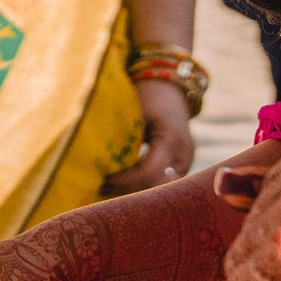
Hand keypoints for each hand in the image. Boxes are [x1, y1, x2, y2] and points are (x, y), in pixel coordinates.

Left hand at [102, 79, 196, 195]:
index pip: (149, 171)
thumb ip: (123, 135)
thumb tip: (96, 157)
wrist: (169, 88)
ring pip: (162, 189)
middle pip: (157, 186)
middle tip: (104, 188)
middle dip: (131, 191)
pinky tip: (123, 185)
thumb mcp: (135, 110)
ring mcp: (185, 162)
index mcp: (171, 138)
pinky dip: (144, 185)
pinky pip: (163, 183)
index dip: (125, 180)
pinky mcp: (181, 167)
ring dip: (137, 191)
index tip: (104, 179)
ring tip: (110, 188)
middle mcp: (183, 155)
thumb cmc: (148, 96)